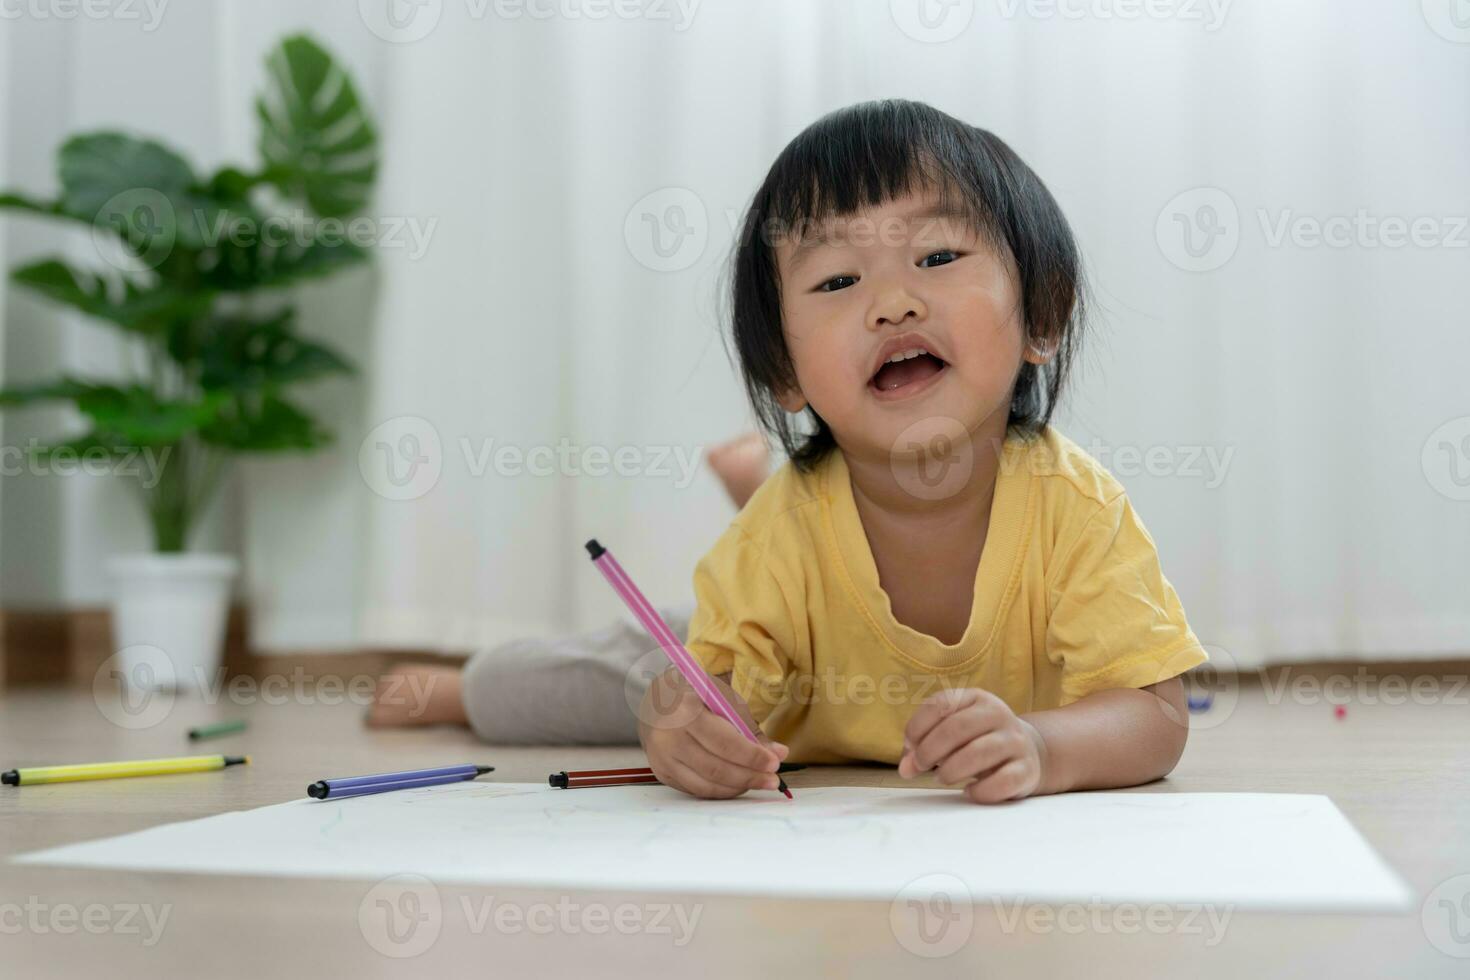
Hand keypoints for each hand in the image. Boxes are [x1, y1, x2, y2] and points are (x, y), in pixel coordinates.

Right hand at [637, 666, 788, 798]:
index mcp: (684, 712)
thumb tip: (778, 753)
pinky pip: (696, 789)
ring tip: (759, 782)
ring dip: (738, 787)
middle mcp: (668, 738)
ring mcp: (662, 758)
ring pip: (706, 784)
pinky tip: (738, 784)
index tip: (775, 763)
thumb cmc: (695, 694)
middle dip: (749, 776)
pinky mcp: (662, 772)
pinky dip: (721, 790)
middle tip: (773, 780)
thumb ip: (748, 727)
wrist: (655, 700)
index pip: (723, 742)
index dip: (751, 756)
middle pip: (715, 768)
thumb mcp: (723, 698)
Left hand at [897, 688, 1046, 803]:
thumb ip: (924, 745)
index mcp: (976, 697)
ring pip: (978, 753)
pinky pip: (1001, 782)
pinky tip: (969, 791)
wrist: (1028, 751)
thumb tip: (906, 768)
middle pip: (957, 728)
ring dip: (951, 770)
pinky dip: (979, 791)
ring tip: (941, 778)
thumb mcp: (952, 733)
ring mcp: (1016, 741)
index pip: (941, 704)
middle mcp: (998, 713)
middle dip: (930, 750)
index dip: (918, 727)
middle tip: (920, 767)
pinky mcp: (1027, 769)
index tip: (910, 747)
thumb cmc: (977, 741)